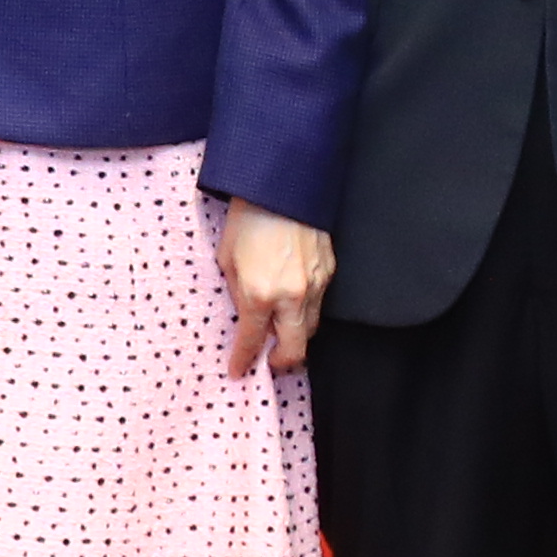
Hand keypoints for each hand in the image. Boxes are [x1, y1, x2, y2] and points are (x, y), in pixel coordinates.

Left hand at [218, 197, 333, 377]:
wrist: (282, 186)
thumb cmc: (246, 218)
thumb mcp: (227, 259)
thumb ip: (237, 292)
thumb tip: (246, 313)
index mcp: (259, 294)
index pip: (252, 341)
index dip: (244, 360)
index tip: (238, 371)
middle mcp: (292, 296)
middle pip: (295, 349)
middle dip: (282, 361)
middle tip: (270, 362)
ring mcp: (316, 285)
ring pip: (310, 328)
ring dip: (296, 337)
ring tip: (281, 334)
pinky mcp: (329, 271)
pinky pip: (320, 303)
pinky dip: (306, 311)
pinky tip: (293, 304)